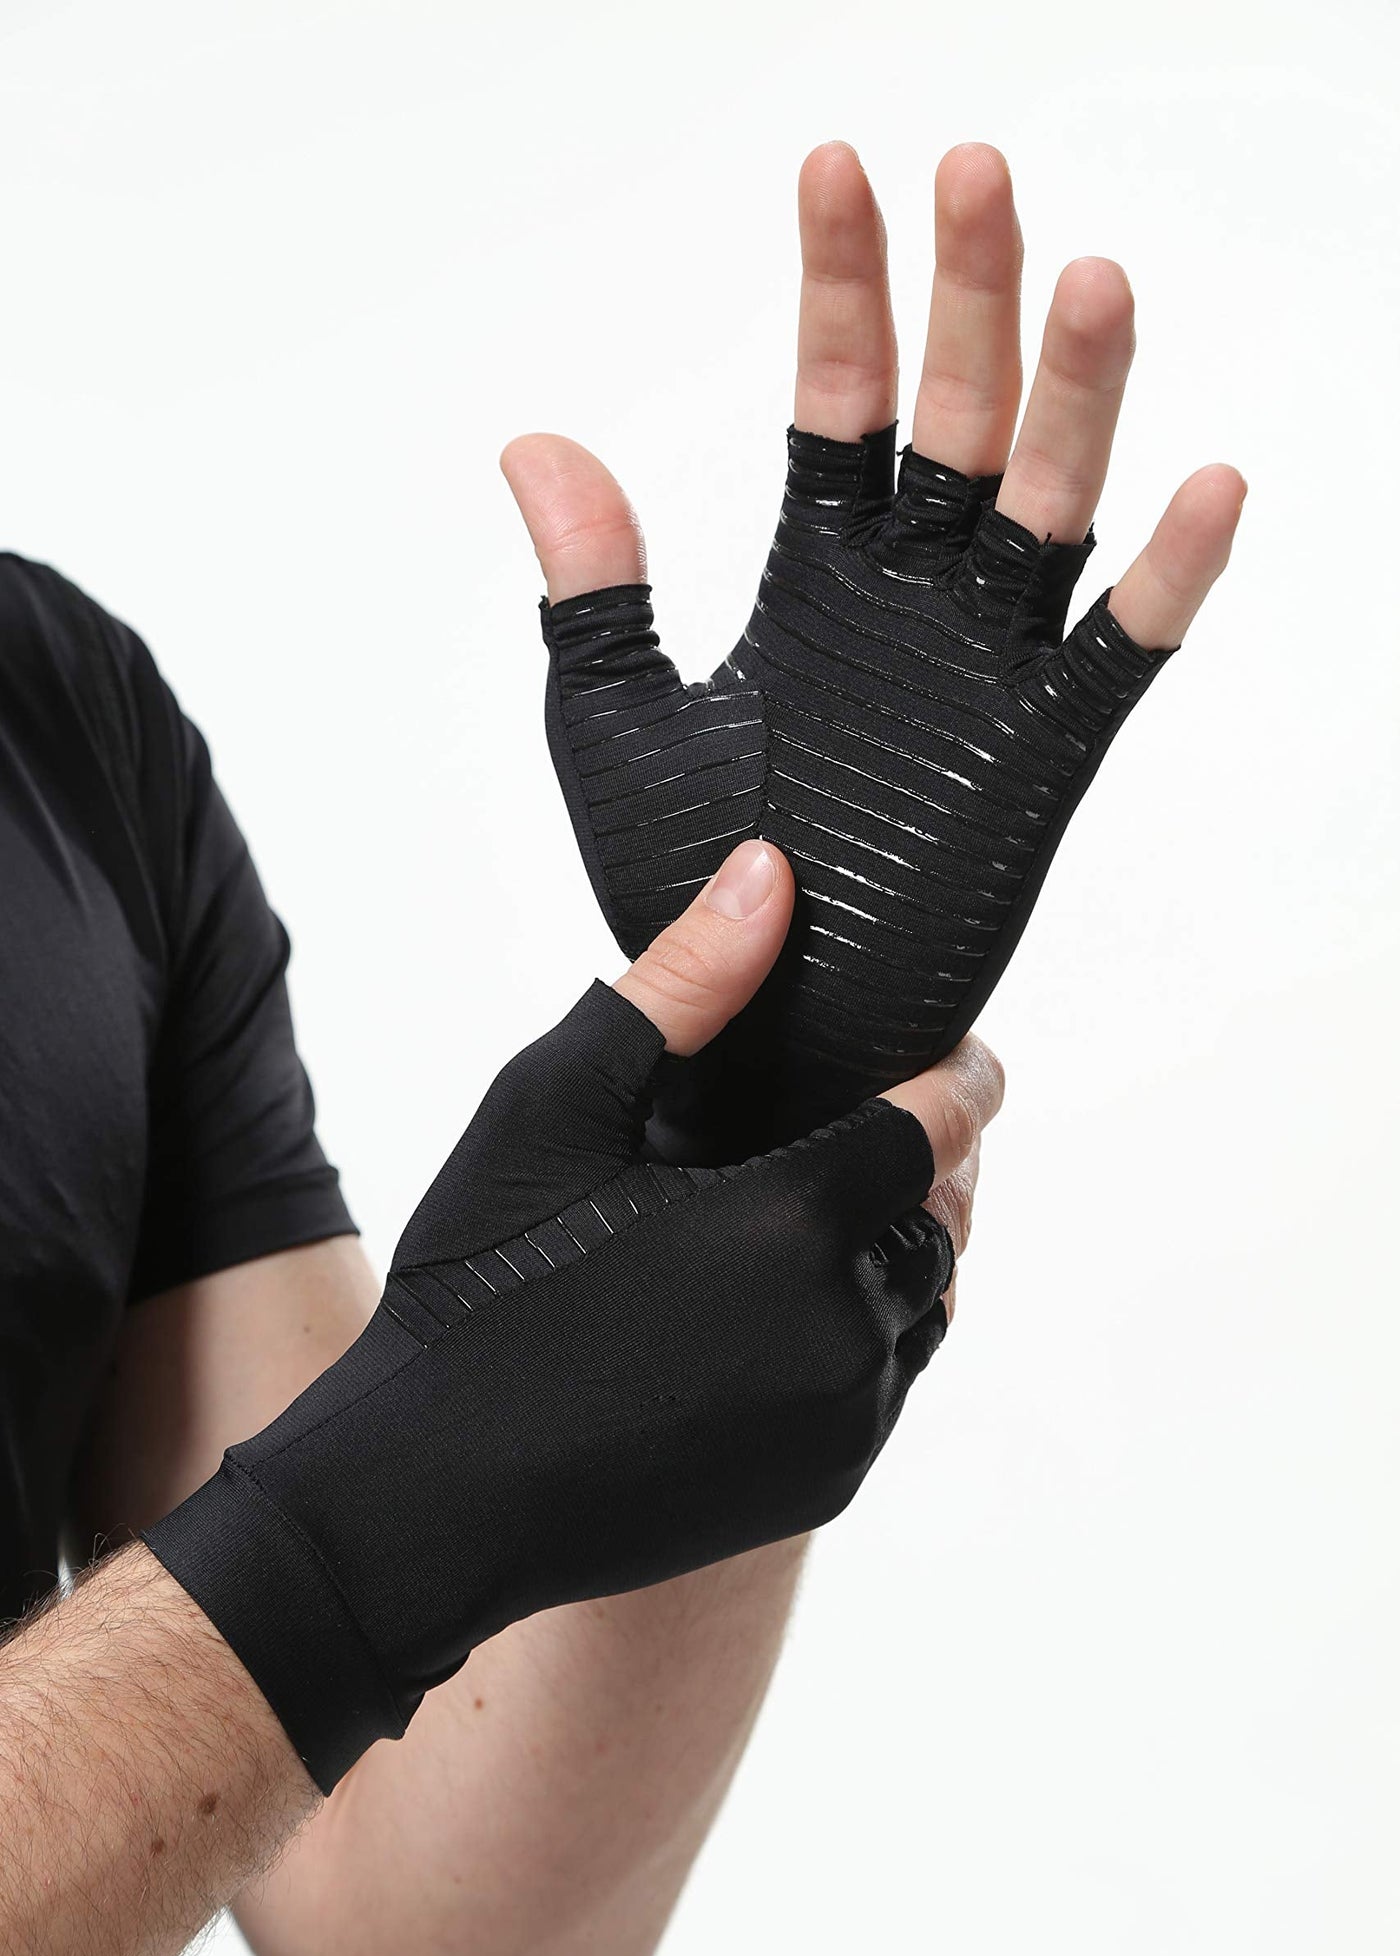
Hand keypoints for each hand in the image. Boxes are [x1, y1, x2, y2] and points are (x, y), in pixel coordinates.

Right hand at [144, 841, 1002, 1793]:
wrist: (427, 1500)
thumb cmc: (477, 1287)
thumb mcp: (555, 1110)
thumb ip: (683, 985)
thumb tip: (769, 874)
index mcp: (796, 1217)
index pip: (948, 1119)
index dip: (958, 1074)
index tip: (954, 1050)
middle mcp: (845, 1322)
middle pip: (943, 1209)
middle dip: (924, 1160)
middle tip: (864, 1123)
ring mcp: (843, 1416)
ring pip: (924, 1299)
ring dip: (895, 1247)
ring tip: (822, 1210)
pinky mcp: (827, 1482)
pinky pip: (887, 1383)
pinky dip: (863, 1332)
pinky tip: (782, 1307)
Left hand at [502, 143, 1243, 1159]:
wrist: (752, 1036)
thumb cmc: (681, 889)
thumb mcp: (616, 724)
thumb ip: (596, 589)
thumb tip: (532, 441)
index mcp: (816, 575)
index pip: (839, 398)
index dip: (842, 288)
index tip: (837, 168)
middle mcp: (911, 601)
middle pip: (959, 418)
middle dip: (969, 299)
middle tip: (976, 174)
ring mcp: (983, 670)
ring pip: (1048, 506)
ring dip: (1076, 399)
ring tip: (1088, 281)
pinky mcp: (1039, 758)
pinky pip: (1118, 655)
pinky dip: (1165, 579)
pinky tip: (1203, 487)